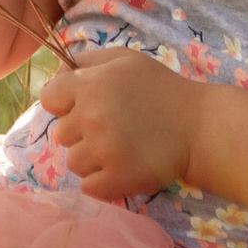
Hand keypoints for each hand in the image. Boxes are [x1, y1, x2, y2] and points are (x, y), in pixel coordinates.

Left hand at [38, 47, 198, 201]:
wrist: (199, 126)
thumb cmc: (161, 89)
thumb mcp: (125, 59)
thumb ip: (86, 61)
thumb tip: (57, 74)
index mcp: (91, 84)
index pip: (49, 98)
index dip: (65, 103)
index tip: (85, 107)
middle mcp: (92, 116)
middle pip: (60, 134)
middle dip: (82, 132)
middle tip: (113, 127)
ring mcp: (104, 150)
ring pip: (73, 162)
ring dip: (92, 158)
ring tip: (121, 148)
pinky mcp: (116, 179)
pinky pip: (88, 188)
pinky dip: (102, 182)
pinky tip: (123, 167)